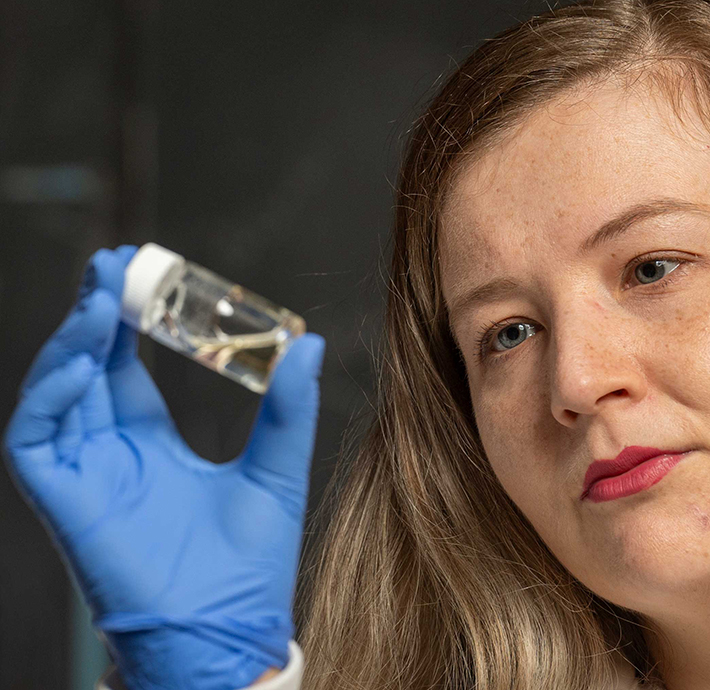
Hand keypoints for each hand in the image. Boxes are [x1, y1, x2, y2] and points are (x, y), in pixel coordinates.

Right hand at [3, 246, 324, 689]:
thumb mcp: (276, 471)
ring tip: (99, 295)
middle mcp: (111, 456)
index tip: (145, 271)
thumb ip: (288, 409)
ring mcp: (84, 477)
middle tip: (114, 261)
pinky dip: (52, 394)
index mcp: (153, 447)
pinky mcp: (63, 501)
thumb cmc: (250, 568)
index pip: (128, 368)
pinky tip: (84, 358)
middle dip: (94, 314)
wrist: (229, 634)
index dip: (129, 320)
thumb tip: (310, 343)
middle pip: (88, 368)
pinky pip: (35, 438)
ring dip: (72, 341)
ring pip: (56, 392)